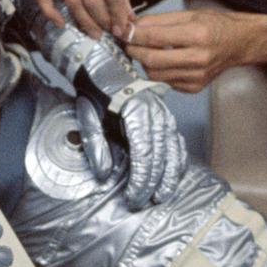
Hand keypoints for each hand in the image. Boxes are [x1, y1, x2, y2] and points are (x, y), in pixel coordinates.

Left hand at [73, 42, 187, 209]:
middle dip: (153, 182)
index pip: (144, 151)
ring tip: (162, 195)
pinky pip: (177, 139)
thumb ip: (95, 144)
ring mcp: (163, 112)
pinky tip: (174, 174)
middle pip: (160, 153)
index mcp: (136, 109)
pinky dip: (178, 159)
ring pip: (173, 148)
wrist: (102, 64)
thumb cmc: (94, 90)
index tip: (134, 197)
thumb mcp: (88, 114)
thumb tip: (103, 174)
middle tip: (142, 202)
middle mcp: (155, 110)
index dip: (141, 178)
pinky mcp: (165, 115)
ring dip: (169, 174)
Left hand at [123, 7, 260, 91]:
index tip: (123, 31)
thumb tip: (133, 26)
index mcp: (198, 35)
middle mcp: (199, 59)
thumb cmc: (215, 25)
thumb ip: (158, 21)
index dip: (134, 35)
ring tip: (148, 49)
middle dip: (134, 51)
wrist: (239, 43)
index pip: (155, 38)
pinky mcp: (195, 87)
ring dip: (145, 62)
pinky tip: (166, 59)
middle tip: (129, 43)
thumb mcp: (188, 14)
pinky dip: (159, 71)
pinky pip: (165, 82)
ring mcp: (197, 76)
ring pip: (155, 74)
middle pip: (152, 61)